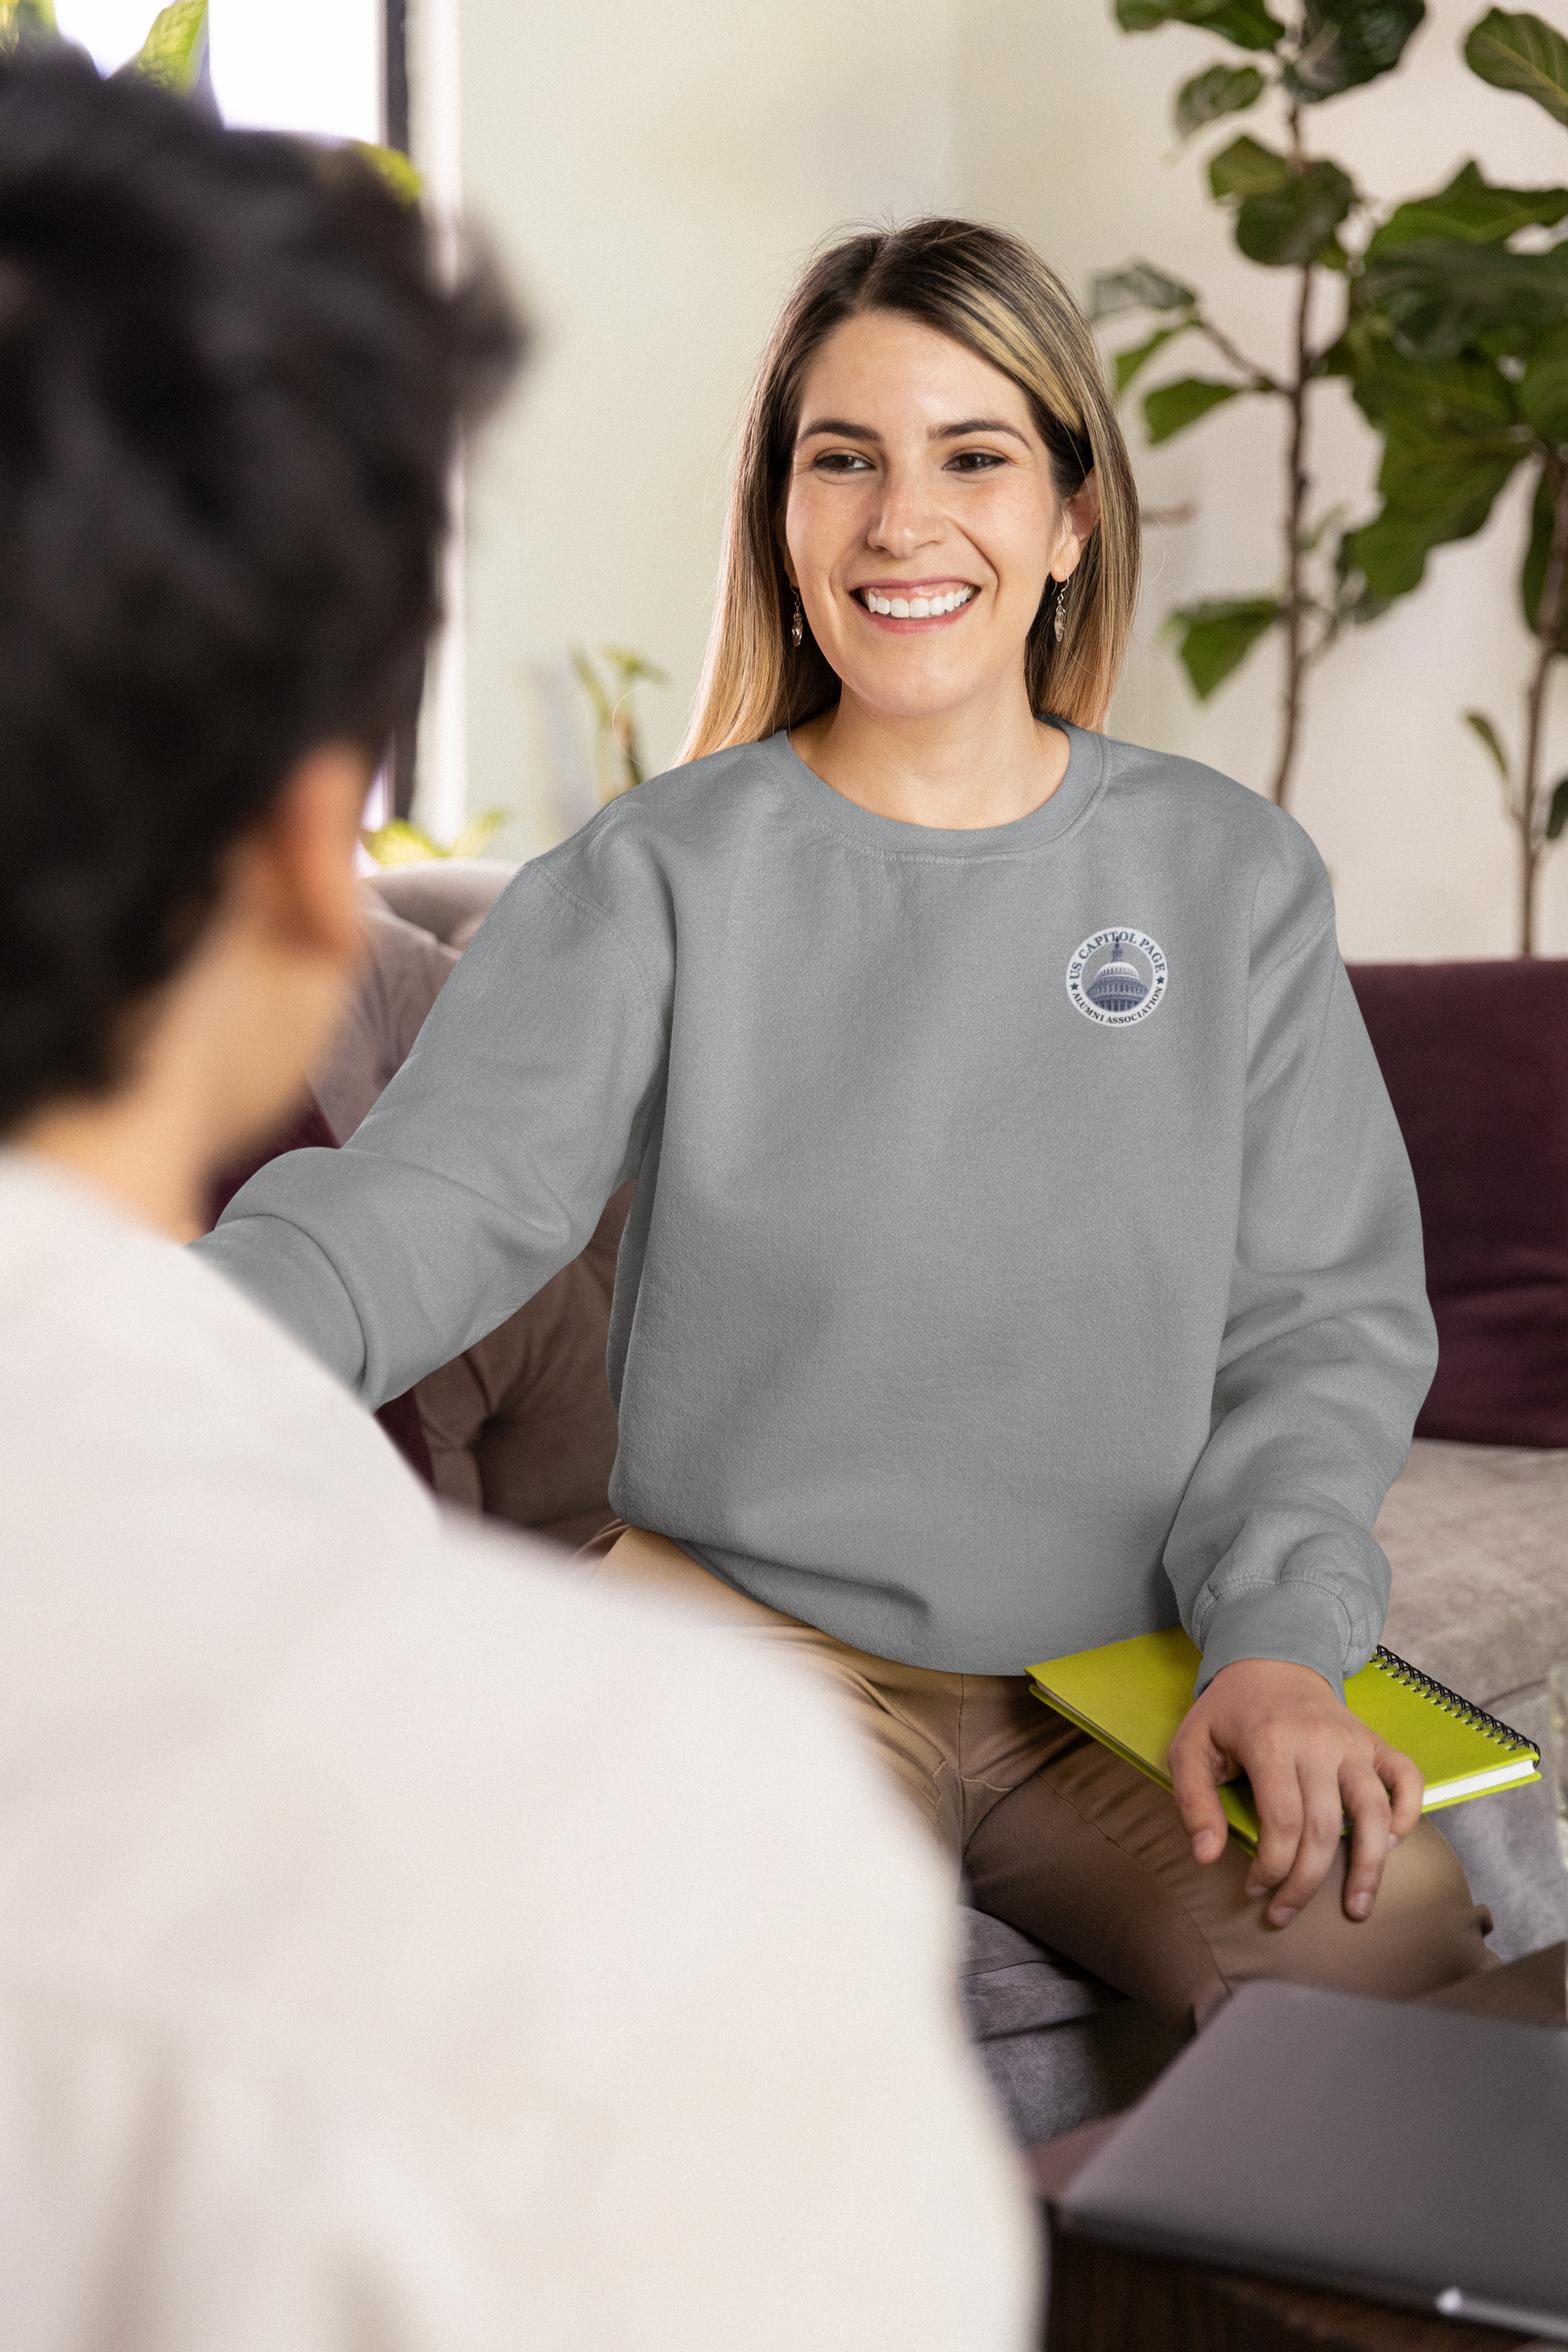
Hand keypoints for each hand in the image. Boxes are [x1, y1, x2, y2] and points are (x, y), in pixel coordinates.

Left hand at [1167, 1658, 1423, 1927]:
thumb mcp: (1190, 1747)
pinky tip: (1392, 1846)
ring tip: (1357, 1907)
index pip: (1282, 1823)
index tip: (1254, 1888)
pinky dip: (1408, 1814)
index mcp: (1270, 1741)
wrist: (1270, 1660)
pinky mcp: (1375, 1742)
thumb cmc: (1227, 1713)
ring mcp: (1353, 1742)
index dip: (1271, 1867)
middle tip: (1285, 1913)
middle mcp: (1319, 1742)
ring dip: (1370, 1866)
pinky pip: (1407, 1779)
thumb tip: (1207, 1856)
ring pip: (1375, 1812)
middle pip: (1324, 1827)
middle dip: (1306, 1882)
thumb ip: (1194, 1801)